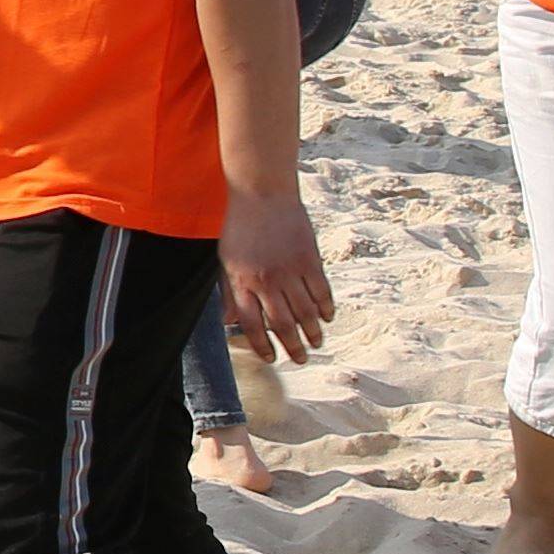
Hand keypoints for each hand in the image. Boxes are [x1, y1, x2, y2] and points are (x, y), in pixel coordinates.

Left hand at [220, 189, 332, 360]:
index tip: (272, 358)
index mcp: (241, 281)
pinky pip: (322, 292)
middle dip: (293, 346)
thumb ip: (229, 292)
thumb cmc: (240, 227)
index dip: (262, 346)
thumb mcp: (226, 260)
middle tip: (301, 360)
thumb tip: (228, 323)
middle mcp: (266, 280)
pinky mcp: (310, 259)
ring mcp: (290, 270)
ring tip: (316, 343)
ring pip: (306, 312)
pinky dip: (326, 308)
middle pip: (282, 324)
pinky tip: (327, 318)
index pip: (252, 324)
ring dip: (313, 332)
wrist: (261, 193)